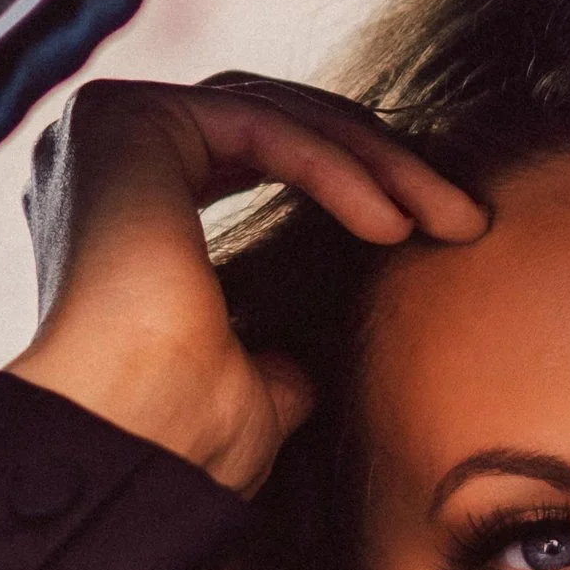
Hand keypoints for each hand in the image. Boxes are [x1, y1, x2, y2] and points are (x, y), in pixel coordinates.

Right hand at [7, 73, 486, 492]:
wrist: (128, 454)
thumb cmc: (182, 440)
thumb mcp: (253, 385)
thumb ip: (275, 355)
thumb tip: (308, 371)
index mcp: (127, 202)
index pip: (263, 153)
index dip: (360, 181)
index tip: (443, 231)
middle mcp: (104, 157)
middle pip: (280, 123)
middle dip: (384, 165)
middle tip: (466, 218)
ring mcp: (104, 132)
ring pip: (280, 116)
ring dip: (378, 164)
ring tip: (449, 221)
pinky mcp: (123, 122)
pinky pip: (260, 127)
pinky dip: (335, 171)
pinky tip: (392, 226)